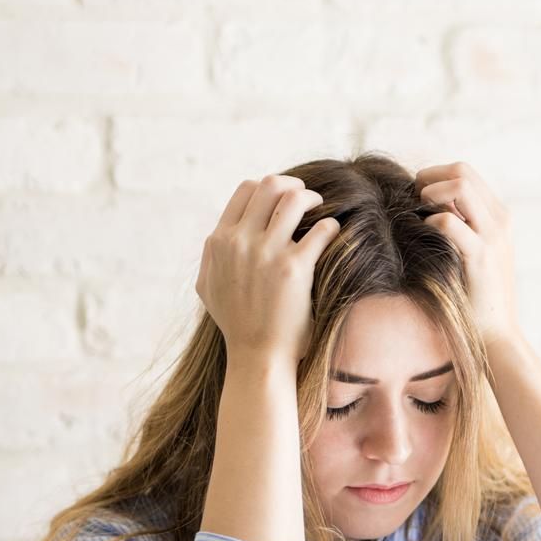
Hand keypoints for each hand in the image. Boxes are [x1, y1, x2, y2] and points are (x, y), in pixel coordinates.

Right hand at [197, 174, 340, 365]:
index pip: (246, 190)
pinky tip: (333, 234)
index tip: (283, 197)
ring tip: (322, 210)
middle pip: (271, 186)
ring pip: (295, 200)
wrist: (257, 355)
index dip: (269, 187)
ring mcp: (267, 253)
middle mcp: (241, 242)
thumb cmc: (235, 324)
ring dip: (313, 200)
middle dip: (294, 185)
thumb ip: (211, 255)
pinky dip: (330, 227)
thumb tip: (219, 234)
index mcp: (220, 241)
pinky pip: (321, 230)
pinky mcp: (295, 269)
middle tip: (308, 197)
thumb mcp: (207, 287)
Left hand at [415, 161, 520, 348]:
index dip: (435, 176)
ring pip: (459, 185)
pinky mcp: (481, 256)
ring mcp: (494, 237)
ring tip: (418, 216)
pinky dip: (430, 222)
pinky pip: (449, 220)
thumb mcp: (473, 254)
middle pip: (462, 171)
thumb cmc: (477, 298)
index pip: (465, 172)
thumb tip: (425, 203)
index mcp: (499, 217)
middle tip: (412, 202)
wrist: (497, 335)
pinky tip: (424, 238)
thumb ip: (461, 226)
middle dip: (429, 179)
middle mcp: (500, 221)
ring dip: (430, 194)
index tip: (417, 198)